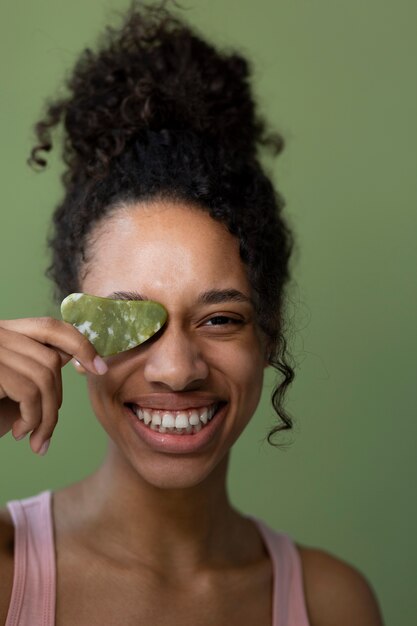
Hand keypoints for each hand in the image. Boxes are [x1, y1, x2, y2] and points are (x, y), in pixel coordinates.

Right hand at [0, 317, 107, 454]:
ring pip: (45, 378)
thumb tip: (76, 365)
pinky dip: (33, 418)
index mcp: (4, 333)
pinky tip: (21, 433)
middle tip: (46, 433)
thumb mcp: (7, 385)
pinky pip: (29, 392)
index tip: (99, 367)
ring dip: (47, 416)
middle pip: (50, 361)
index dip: (80, 344)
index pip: (51, 327)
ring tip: (36, 439)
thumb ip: (33, 373)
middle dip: (56, 401)